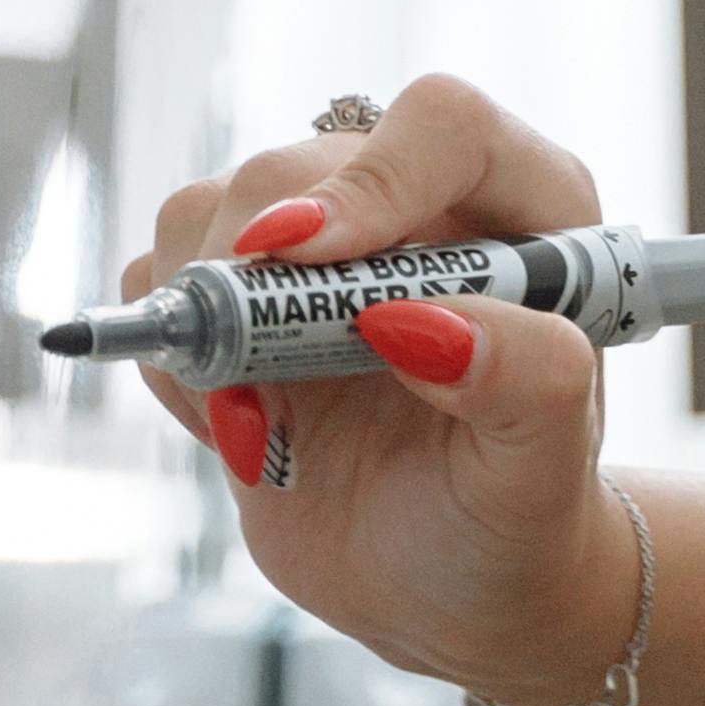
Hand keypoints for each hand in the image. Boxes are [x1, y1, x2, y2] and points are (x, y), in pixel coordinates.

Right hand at [125, 75, 624, 705]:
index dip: (370, 180)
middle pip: (292, 167)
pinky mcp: (245, 298)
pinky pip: (162, 283)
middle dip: (257, 280)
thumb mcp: (542, 467)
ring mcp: (320, 248)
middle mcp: (417, 205)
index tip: (308, 260)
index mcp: (523, 211)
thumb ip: (523, 381)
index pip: (442, 126)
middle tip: (267, 394)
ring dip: (209, 323)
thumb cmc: (518, 514)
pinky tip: (247, 425)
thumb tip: (418, 320)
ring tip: (271, 422)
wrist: (452, 580)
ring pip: (208, 213)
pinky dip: (176, 359)